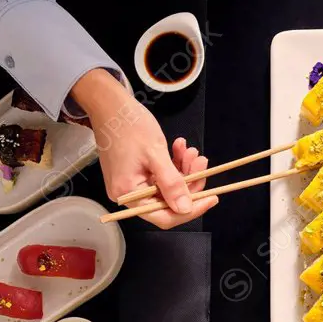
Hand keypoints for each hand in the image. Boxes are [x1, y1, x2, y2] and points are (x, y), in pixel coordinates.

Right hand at [71, 69, 216, 228]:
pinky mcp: (137, 173)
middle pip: (168, 201)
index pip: (163, 216)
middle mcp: (128, 194)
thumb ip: (171, 183)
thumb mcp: (155, 154)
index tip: (212, 197)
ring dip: (183, 169)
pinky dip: (173, 163)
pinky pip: (161, 175)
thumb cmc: (129, 125)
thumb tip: (185, 209)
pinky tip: (179, 148)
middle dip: (189, 182)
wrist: (111, 104)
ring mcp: (132, 183)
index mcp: (128, 194)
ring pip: (168, 186)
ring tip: (190, 151)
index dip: (190, 209)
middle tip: (201, 161)